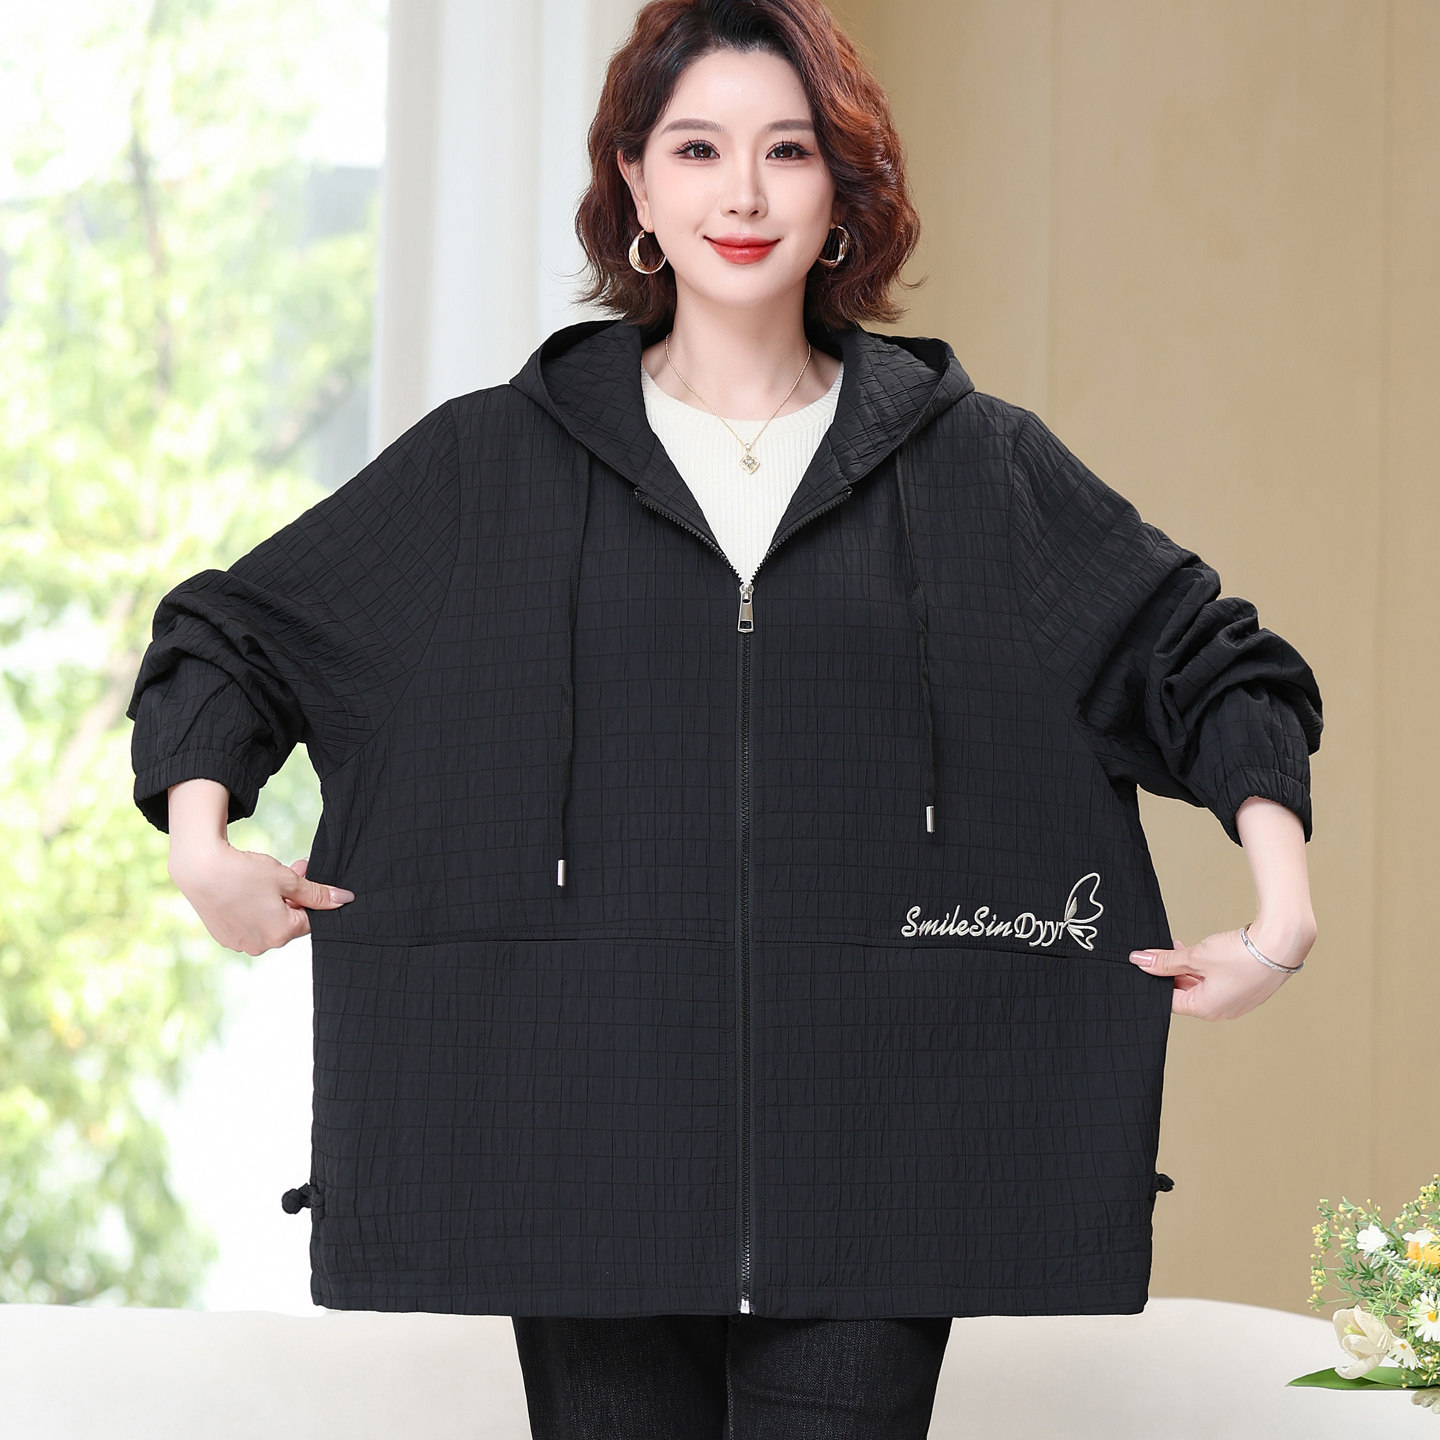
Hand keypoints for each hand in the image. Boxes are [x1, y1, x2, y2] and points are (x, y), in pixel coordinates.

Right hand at [169, 844, 354, 956]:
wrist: (200, 868)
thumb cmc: (246, 872)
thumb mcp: (287, 879)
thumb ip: (317, 893)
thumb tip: (345, 900)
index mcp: (281, 934)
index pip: (309, 919)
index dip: (308, 896)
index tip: (302, 872)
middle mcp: (260, 945)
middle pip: (288, 922)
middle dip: (292, 897)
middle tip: (289, 869)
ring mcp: (239, 943)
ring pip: (268, 923)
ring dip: (272, 903)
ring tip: (263, 877)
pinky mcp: (223, 936)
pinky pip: (247, 925)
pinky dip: (251, 909)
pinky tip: (243, 890)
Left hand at [1128, 915, 1314, 1019]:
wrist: (1281, 943)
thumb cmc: (1241, 955)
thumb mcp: (1195, 956)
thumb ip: (1166, 961)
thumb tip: (1140, 961)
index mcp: (1207, 1009)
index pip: (1170, 1000)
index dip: (1157, 980)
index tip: (1148, 963)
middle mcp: (1223, 1011)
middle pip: (1186, 993)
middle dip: (1173, 972)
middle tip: (1162, 953)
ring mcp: (1237, 1001)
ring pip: (1203, 986)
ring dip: (1190, 968)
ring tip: (1181, 948)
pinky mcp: (1248, 989)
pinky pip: (1219, 982)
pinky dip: (1207, 968)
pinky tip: (1204, 951)